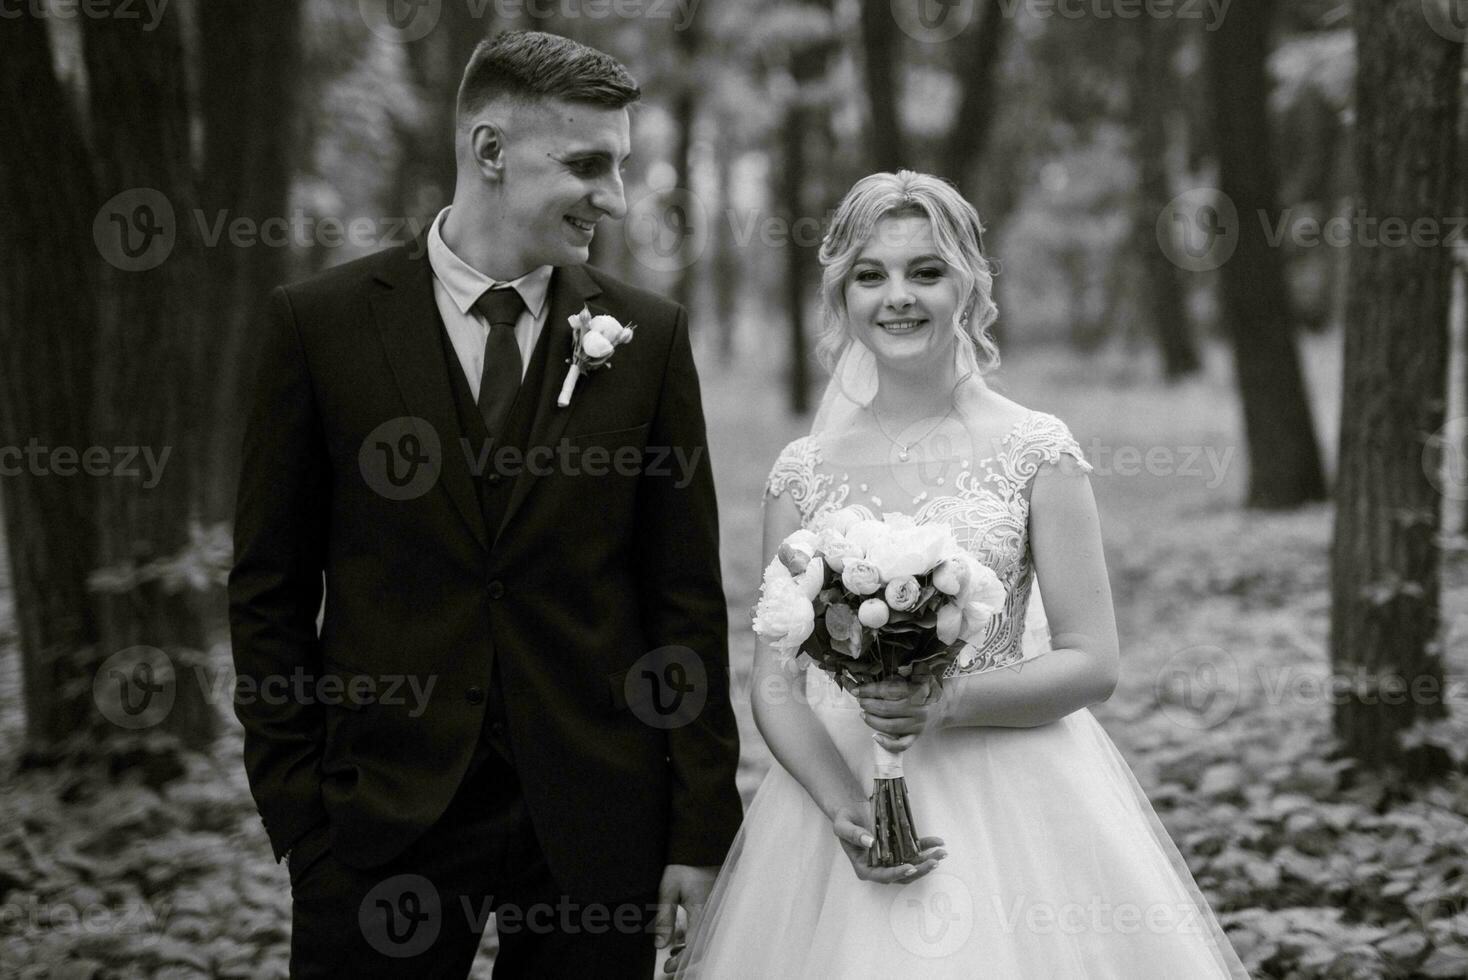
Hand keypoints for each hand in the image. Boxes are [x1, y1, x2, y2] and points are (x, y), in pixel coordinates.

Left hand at [655, 863, 716, 973]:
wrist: (705, 849)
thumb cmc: (688, 866)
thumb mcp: (670, 886)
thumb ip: (665, 916)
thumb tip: (660, 944)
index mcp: (703, 912)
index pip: (694, 948)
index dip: (682, 962)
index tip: (668, 967)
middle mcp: (714, 916)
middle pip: (703, 949)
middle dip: (686, 960)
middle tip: (669, 965)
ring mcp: (718, 913)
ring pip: (707, 942)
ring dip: (691, 951)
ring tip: (674, 954)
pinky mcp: (719, 910)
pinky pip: (710, 932)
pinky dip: (697, 940)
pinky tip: (683, 940)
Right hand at [828, 799, 944, 883]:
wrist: (851, 810)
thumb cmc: (844, 820)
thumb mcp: (842, 825)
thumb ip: (853, 834)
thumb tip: (870, 842)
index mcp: (864, 867)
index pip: (882, 875)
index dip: (897, 873)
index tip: (910, 868)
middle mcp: (880, 867)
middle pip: (902, 874)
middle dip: (920, 869)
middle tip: (934, 862)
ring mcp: (891, 859)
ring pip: (912, 865)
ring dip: (927, 861)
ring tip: (942, 853)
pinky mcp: (899, 848)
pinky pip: (915, 850)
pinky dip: (927, 847)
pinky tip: (938, 842)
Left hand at [856, 676, 943, 752]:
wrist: (945, 706)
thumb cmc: (927, 689)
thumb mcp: (918, 676)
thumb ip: (901, 674)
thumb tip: (877, 675)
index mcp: (916, 691)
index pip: (888, 691)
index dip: (869, 690)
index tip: (857, 690)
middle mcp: (917, 709)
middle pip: (886, 709)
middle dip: (868, 705)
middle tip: (860, 701)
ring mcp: (917, 725)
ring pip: (890, 726)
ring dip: (872, 721)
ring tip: (863, 714)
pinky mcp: (916, 736)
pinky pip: (901, 744)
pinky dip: (887, 743)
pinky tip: (875, 736)